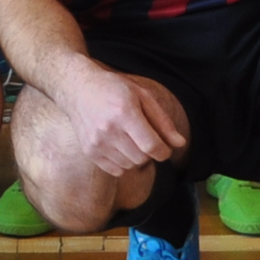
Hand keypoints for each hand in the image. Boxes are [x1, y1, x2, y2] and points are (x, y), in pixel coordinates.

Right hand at [62, 64, 187, 181]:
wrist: (78, 89)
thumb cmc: (114, 89)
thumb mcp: (143, 96)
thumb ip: (163, 121)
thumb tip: (180, 143)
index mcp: (125, 113)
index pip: (151, 146)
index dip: (164, 151)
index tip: (164, 147)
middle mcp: (109, 129)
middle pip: (142, 158)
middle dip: (150, 153)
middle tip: (146, 139)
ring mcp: (97, 143)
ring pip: (130, 166)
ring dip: (137, 158)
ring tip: (131, 140)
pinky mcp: (89, 152)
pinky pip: (116, 171)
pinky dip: (123, 164)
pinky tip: (120, 147)